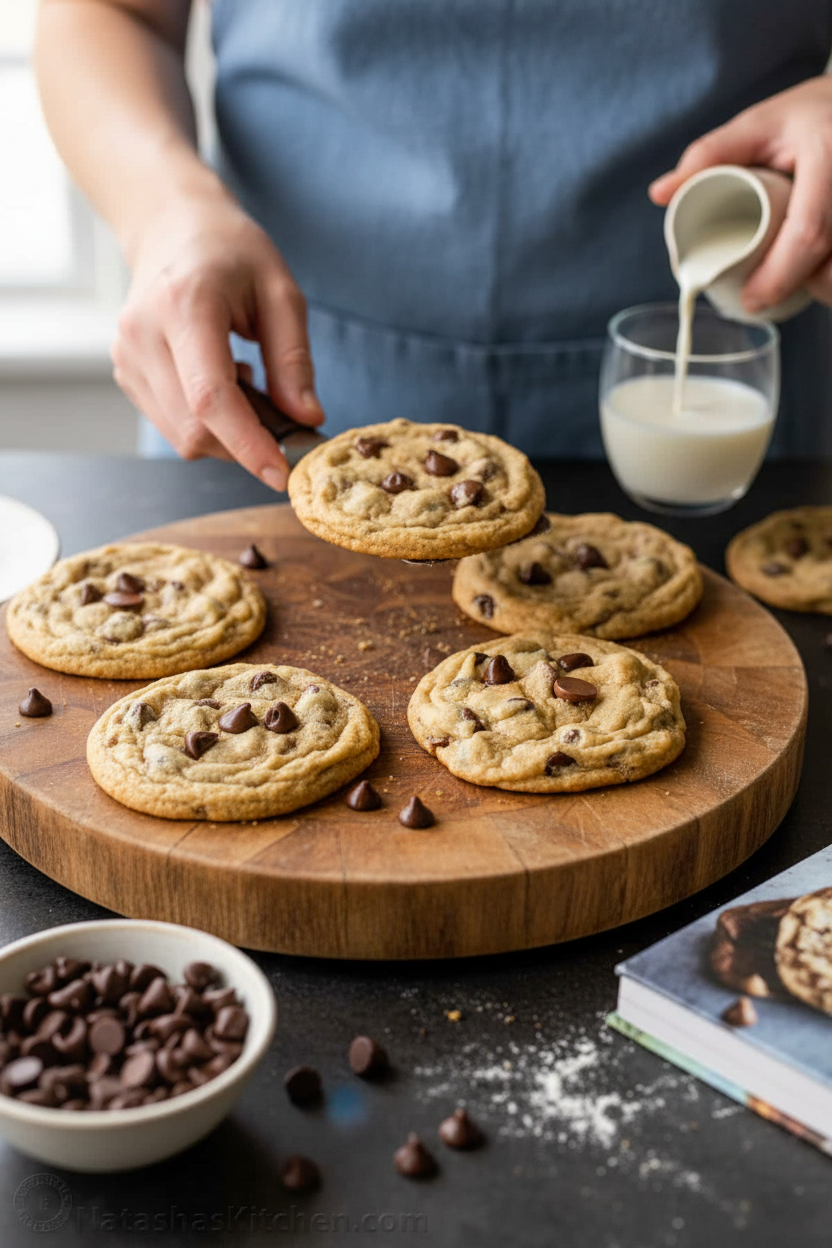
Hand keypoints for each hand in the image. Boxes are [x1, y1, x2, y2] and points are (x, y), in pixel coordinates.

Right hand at [112, 186, 323, 489]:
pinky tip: (219, 380)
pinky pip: (171, 425)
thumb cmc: (232, 252)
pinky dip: (206, 422)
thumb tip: (307, 420)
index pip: (210, 398)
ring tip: (246, 382)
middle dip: (245, 443)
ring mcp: (127, 356)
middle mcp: (143, 334)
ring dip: (227, 433)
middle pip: (194, 428)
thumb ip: (294, 360)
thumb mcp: (281, 292)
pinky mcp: (126, 372)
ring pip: (181, 436)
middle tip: (283, 417)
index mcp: (184, 306)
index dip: (247, 445)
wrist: (171, 225)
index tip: (283, 474)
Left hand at [649, 76, 831, 312]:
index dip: (779, 276)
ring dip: (821, 285)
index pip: (808, 232)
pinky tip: (818, 273)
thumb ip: (710, 154)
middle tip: (763, 293)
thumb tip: (660, 194)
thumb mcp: (759, 125)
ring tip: (792, 277)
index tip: (751, 300)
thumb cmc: (806, 117)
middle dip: (798, 287)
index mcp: (828, 155)